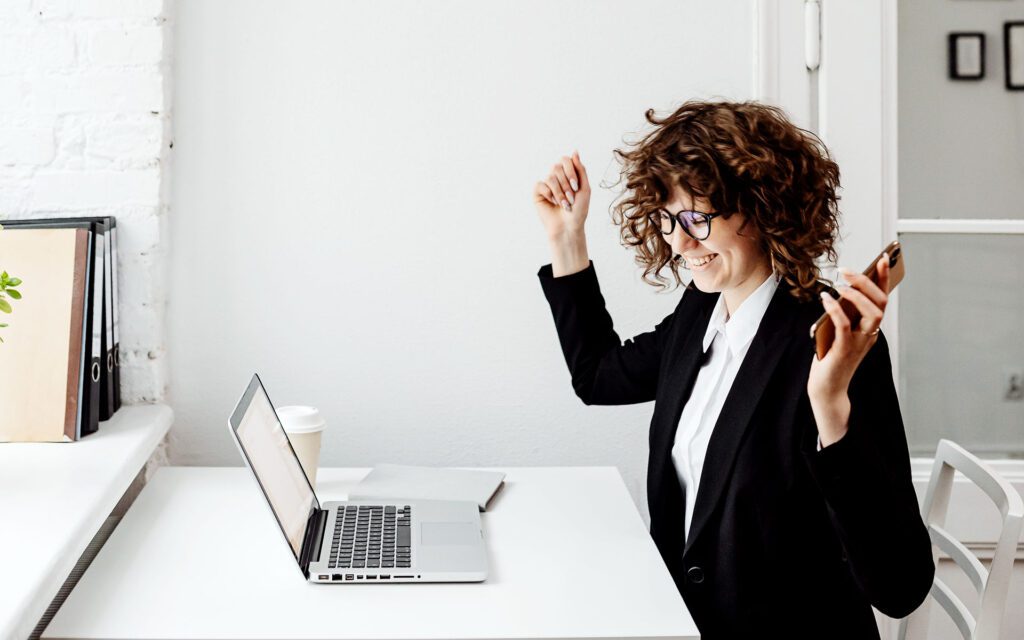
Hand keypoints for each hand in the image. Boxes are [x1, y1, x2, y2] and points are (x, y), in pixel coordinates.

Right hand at [533, 151, 590, 239]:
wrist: (569, 227)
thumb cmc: (579, 210)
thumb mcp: (585, 188)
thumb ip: (580, 169)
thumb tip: (574, 151)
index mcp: (568, 174)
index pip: (566, 160)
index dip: (570, 171)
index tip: (575, 187)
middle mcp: (556, 176)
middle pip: (557, 166)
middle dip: (566, 184)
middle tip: (571, 199)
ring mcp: (546, 184)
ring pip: (550, 177)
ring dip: (560, 192)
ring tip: (564, 204)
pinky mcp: (537, 192)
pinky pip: (541, 185)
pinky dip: (550, 195)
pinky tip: (553, 203)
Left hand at [807, 254, 890, 443]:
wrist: (827, 388)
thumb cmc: (831, 358)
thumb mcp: (839, 332)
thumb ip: (843, 314)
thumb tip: (838, 290)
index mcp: (869, 328)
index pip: (882, 299)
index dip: (884, 279)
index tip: (883, 258)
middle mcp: (869, 334)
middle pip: (880, 303)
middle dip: (867, 282)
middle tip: (848, 270)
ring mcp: (859, 343)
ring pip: (871, 314)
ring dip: (857, 295)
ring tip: (840, 282)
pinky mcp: (844, 351)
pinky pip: (844, 326)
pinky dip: (836, 310)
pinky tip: (825, 298)